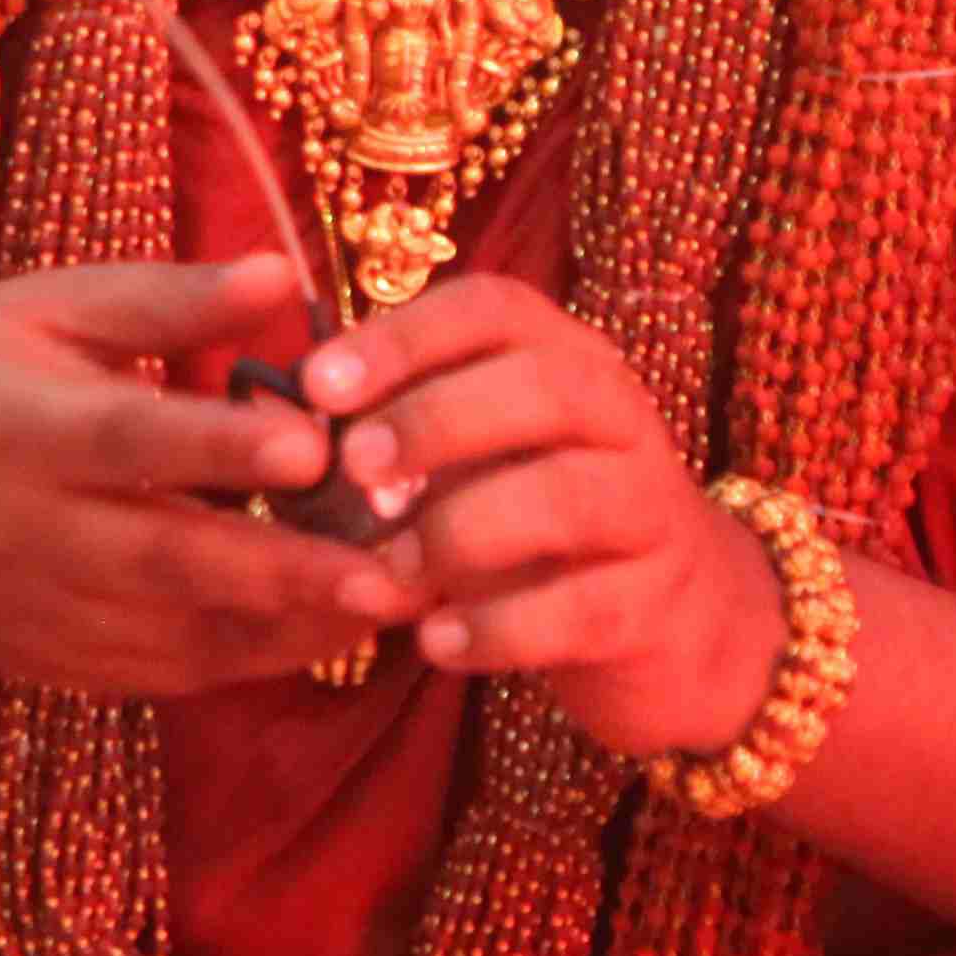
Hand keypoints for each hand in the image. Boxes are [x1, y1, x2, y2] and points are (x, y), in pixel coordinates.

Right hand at [0, 252, 418, 698]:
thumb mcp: (48, 309)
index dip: (219, 447)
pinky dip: (252, 658)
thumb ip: (168, 300)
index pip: (127, 439)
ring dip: (290, 625)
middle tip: (392, 570)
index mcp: (16, 424)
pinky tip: (328, 627)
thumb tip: (283, 273)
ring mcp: (42, 614)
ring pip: (179, 635)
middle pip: (165, 558)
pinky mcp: (61, 668)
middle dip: (284, 570)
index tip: (314, 443)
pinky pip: (168, 674)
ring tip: (396, 600)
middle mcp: (25, 531)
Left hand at [300, 272, 786, 763]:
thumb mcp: (476, 465)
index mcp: (565, 359)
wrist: (679, 622)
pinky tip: (438, 644)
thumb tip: (275, 427)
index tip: (319, 383)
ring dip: (461, 531)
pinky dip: (501, 628)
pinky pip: (583, 608)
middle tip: (353, 467)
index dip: (404, 337)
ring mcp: (649, 509)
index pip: (493, 310)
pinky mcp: (656, 605)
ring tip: (390, 574)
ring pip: (568, 496)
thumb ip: (394, 440)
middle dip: (435, 420)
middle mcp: (618, 416)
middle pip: (542, 387)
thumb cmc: (542, 525)